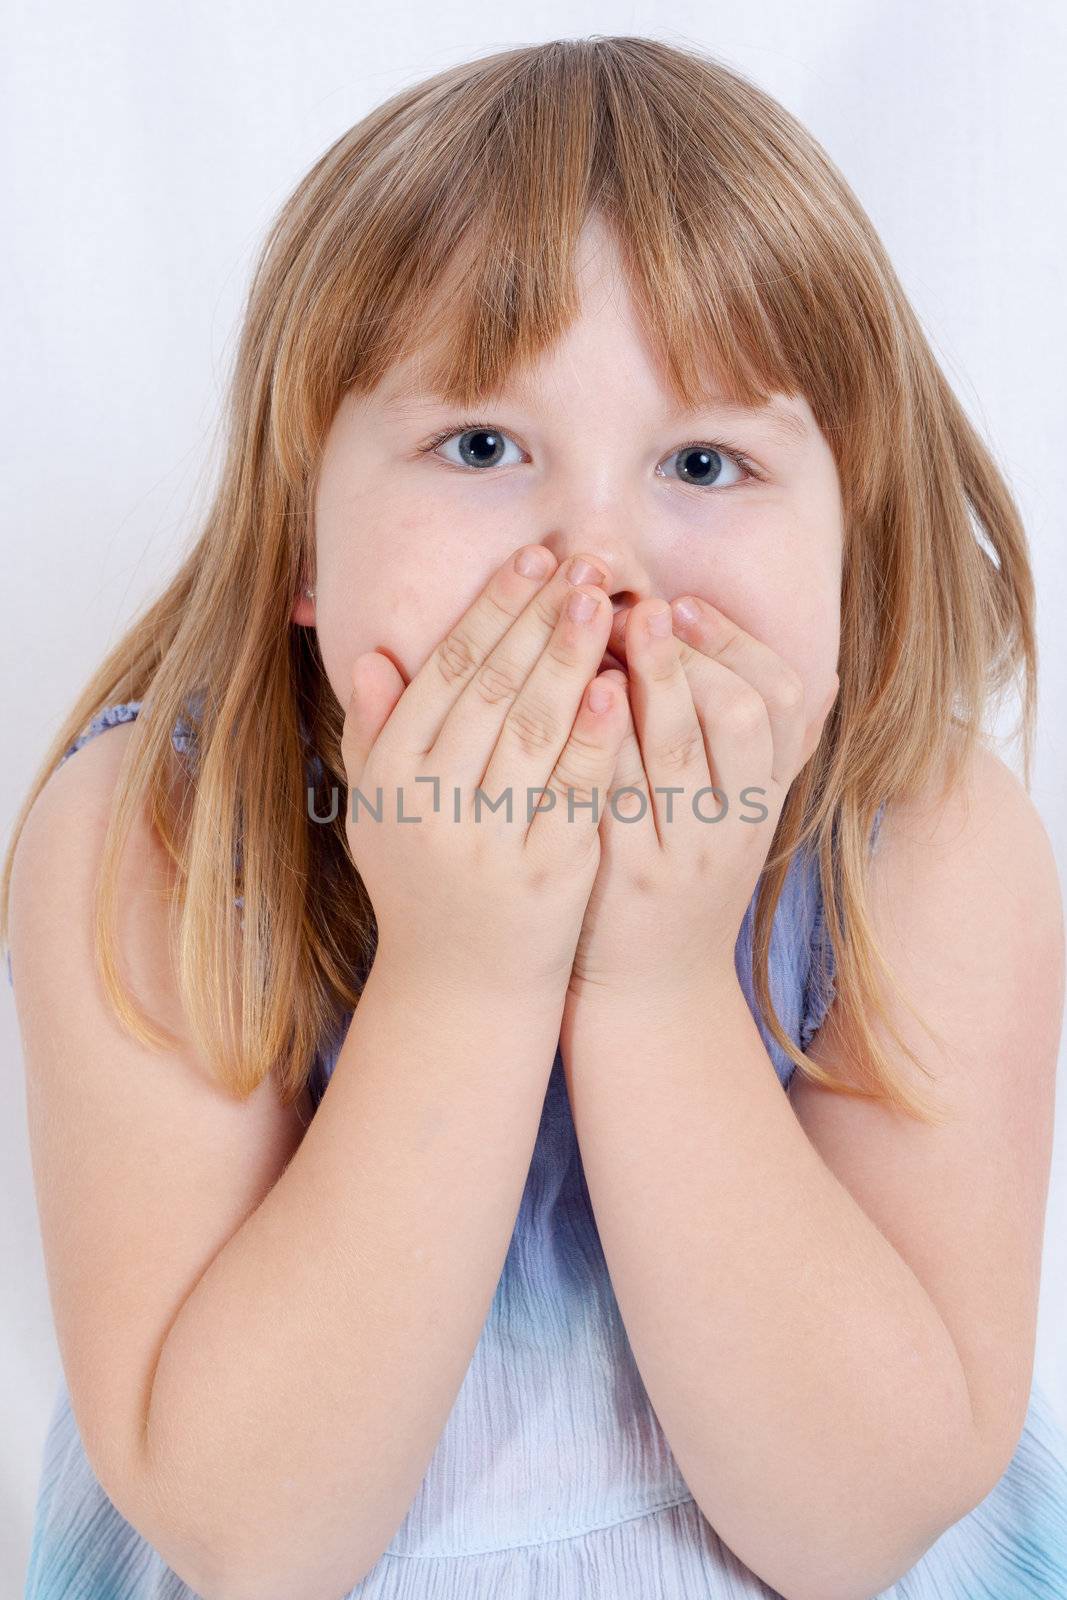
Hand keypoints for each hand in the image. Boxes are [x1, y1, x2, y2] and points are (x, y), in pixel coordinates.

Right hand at [339, 545, 631, 996]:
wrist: (461, 988)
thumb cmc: (423, 886)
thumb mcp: (381, 811)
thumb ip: (376, 735)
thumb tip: (372, 657)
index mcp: (391, 778)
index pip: (443, 673)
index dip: (490, 610)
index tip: (531, 559)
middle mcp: (431, 804)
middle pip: (490, 688)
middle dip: (540, 617)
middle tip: (585, 563)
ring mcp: (488, 838)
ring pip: (532, 729)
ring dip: (571, 658)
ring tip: (608, 602)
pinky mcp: (545, 871)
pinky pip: (574, 789)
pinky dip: (595, 735)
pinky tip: (619, 686)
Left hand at [565, 594, 838, 1011]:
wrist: (653, 990)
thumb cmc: (689, 884)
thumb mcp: (745, 820)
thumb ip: (775, 752)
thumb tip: (829, 677)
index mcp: (766, 799)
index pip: (781, 701)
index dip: (737, 644)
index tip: (685, 605)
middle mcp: (737, 823)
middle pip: (739, 716)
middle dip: (691, 652)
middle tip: (643, 606)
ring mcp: (685, 850)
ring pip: (677, 749)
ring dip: (644, 681)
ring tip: (604, 630)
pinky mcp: (627, 873)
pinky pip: (617, 790)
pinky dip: (599, 736)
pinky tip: (573, 698)